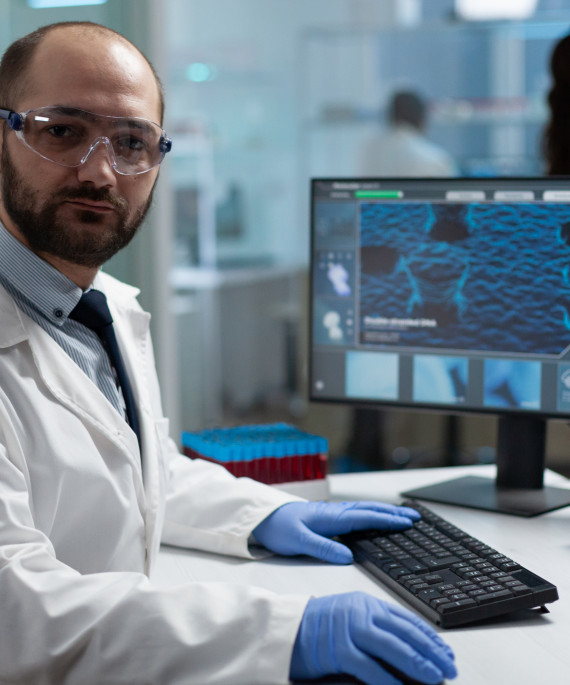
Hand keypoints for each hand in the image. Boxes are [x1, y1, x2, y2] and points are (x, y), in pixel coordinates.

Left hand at [252, 501, 419, 563]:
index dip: (388, 520)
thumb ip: (324, 549)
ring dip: (384, 512)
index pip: (366, 518)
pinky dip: (371, 514)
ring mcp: (332, 514)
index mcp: (332, 518)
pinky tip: (373, 518)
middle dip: (393, 513)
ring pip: (364, 510)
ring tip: (401, 515)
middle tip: (415, 516)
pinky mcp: (327, 518)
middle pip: (370, 511)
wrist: (263, 518)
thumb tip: (348, 557)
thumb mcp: (299, 543)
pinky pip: (356, 513)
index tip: (408, 522)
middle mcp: (335, 513)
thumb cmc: (280, 529)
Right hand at [290, 592, 456, 684]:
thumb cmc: (317, 626)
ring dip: (417, 664)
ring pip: (393, 647)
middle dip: (431, 652)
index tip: (445, 653)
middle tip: (449, 668)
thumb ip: (376, 628)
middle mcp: (361, 612)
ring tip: (435, 678)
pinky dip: (388, 680)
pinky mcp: (338, 649)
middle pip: (405, 632)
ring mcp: (350, 629)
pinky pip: (370, 667)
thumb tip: (409, 651)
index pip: (407, 619)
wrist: (285, 628)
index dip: (430, 637)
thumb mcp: (350, 618)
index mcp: (367, 603)